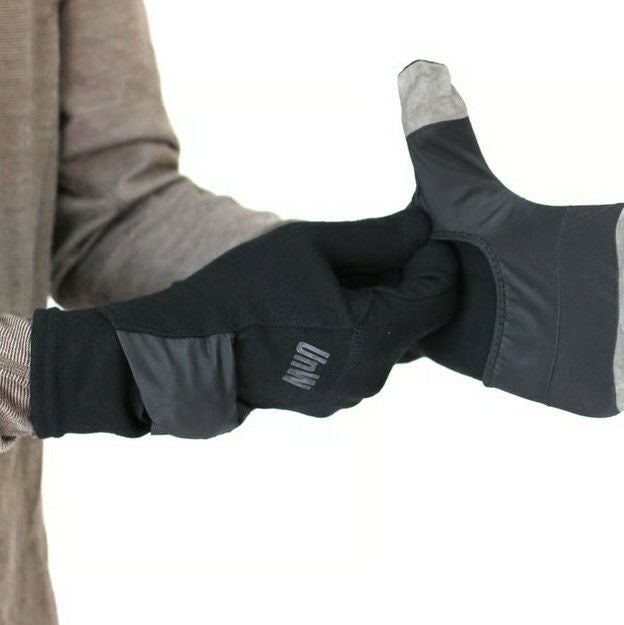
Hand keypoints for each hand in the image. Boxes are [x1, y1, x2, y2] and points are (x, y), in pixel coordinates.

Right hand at [30, 206, 458, 437]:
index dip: (438, 256)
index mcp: (369, 338)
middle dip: (413, 279)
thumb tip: (424, 224)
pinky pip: (367, 357)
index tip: (422, 229)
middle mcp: (369, 376)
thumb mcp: (307, 246)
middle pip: (421, 320)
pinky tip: (333, 302)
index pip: (439, 294)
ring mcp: (349, 394)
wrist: (184, 350)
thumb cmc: (241, 290)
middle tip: (389, 242)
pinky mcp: (330, 400)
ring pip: (394, 339)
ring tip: (352, 271)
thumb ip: (374, 237)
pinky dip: (364, 327)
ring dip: (387, 303)